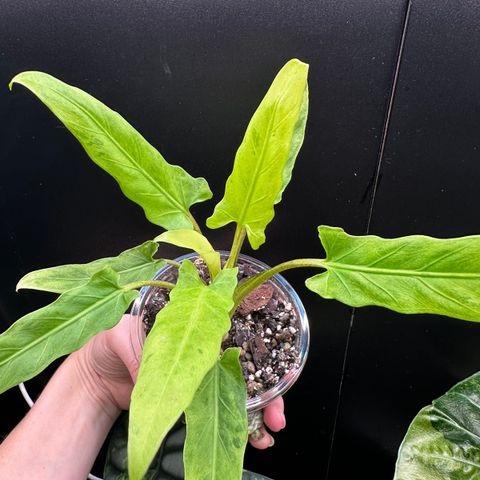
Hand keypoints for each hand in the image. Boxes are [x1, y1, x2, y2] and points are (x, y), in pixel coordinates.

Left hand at [74, 314, 285, 446]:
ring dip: (258, 408)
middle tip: (277, 411)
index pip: (231, 332)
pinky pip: (218, 410)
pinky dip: (237, 423)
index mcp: (191, 326)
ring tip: (270, 429)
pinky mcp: (190, 400)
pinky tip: (252, 436)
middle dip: (267, 386)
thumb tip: (153, 375)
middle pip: (242, 364)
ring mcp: (197, 376)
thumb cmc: (108, 346)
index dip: (256, 348)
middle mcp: (201, 349)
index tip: (274, 366)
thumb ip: (137, 349)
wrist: (95, 379)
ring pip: (236, 389)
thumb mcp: (119, 335)